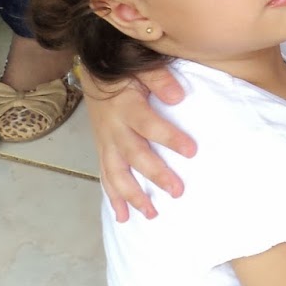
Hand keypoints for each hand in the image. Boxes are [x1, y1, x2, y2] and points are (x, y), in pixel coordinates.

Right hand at [84, 65, 193, 221]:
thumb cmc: (124, 73)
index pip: (150, 125)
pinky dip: (113, 199)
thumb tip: (178, 96)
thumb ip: (159, 79)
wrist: (93, 74)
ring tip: (152, 214)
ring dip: (133, 196)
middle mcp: (114, 130)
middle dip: (155, 175)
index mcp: (127, 107)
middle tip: (177, 191)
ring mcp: (106, 144)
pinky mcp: (103, 152)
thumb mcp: (140, 67)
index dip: (169, 138)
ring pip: (116, 174)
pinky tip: (123, 217)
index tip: (192, 151)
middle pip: (135, 156)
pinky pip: (105, 178)